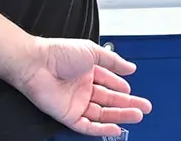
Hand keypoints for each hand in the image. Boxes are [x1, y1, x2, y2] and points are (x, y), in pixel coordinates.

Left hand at [15, 37, 150, 136]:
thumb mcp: (92, 51)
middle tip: (144, 107)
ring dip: (120, 115)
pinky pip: (87, 126)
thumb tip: (131, 67)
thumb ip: (113, 60)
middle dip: (127, 104)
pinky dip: (102, 129)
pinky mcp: (68, 115)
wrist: (36, 63)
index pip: (107, 82)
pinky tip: (116, 128)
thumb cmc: (58, 53)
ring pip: (102, 114)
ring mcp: (75, 102)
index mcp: (86, 71)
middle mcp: (81, 87)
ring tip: (137, 115)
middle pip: (108, 100)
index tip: (132, 91)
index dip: (120, 87)